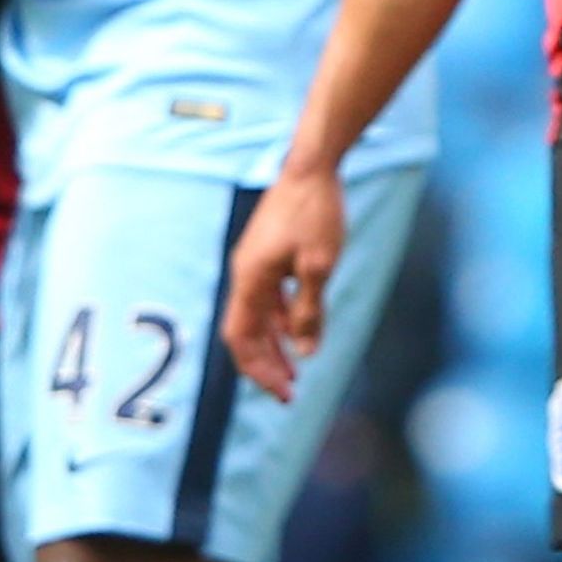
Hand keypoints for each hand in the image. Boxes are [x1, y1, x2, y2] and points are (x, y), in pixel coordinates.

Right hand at [221, 168, 353, 404]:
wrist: (312, 168)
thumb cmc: (316, 214)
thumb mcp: (318, 267)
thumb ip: (310, 310)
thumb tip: (306, 351)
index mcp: (250, 280)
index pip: (242, 339)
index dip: (258, 370)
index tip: (283, 392)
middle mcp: (245, 275)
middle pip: (246, 333)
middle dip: (266, 365)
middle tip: (290, 393)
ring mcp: (255, 264)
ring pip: (259, 317)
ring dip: (276, 345)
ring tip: (296, 371)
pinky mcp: (269, 255)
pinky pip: (270, 299)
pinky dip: (283, 320)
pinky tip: (301, 332)